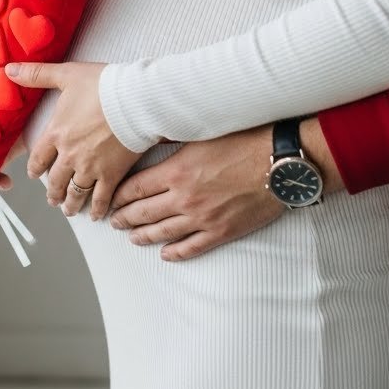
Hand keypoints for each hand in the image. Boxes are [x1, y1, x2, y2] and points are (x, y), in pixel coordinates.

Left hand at [5, 60, 148, 218]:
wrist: (134, 100)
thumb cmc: (102, 85)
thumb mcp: (66, 75)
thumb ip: (36, 75)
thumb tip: (9, 70)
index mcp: (56, 133)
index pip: (38, 159)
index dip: (35, 169)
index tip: (35, 175)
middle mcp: (69, 155)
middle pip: (55, 181)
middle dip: (52, 192)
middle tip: (52, 199)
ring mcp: (90, 168)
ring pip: (75, 194)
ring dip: (70, 204)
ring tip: (68, 210)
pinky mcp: (112, 174)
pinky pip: (101, 198)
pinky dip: (97, 209)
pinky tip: (95, 214)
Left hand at [108, 124, 282, 258]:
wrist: (278, 162)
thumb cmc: (244, 141)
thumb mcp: (202, 133)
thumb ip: (176, 140)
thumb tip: (154, 134)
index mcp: (177, 170)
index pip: (136, 187)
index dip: (119, 196)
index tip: (110, 199)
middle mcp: (184, 197)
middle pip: (143, 213)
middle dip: (124, 218)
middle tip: (113, 222)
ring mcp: (203, 218)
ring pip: (163, 233)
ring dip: (144, 237)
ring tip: (131, 238)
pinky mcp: (222, 231)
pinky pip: (192, 247)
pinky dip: (176, 253)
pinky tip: (166, 255)